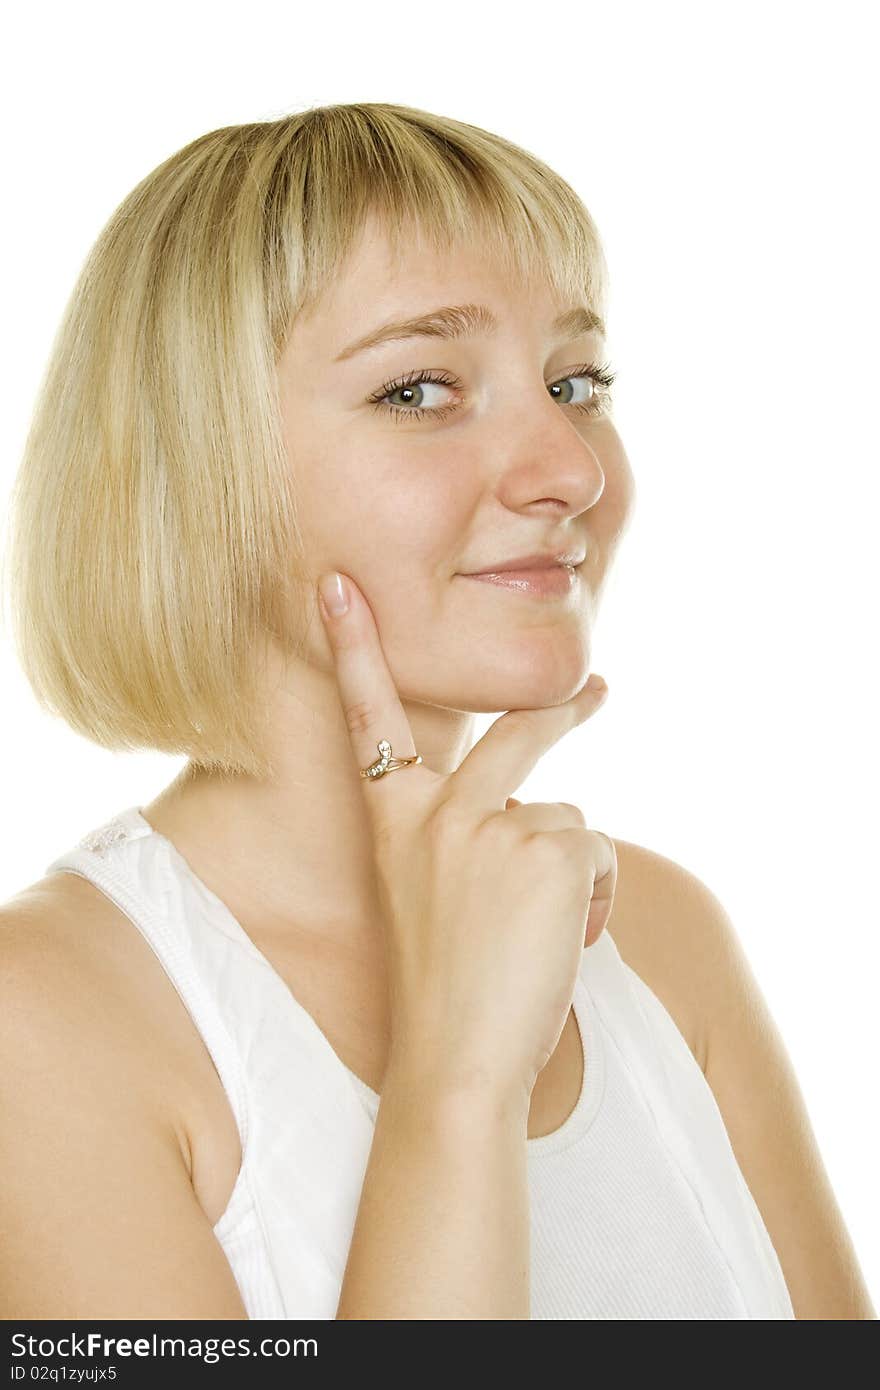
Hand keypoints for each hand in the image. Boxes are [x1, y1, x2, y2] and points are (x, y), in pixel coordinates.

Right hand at [317, 570, 615, 1105]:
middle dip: (562, 711)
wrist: (453, 1064)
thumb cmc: (442, 994)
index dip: (354, 647)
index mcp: (394, 822)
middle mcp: (437, 811)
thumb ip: (466, 844)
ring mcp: (491, 824)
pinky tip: (565, 942)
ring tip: (547, 935)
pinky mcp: (548, 847)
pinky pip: (596, 853)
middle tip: (597, 691)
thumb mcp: (431, 900)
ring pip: (568, 818)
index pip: (370, 719)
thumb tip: (543, 818)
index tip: (337, 585)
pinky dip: (595, 898)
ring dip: (573, 872)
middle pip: (516, 733)